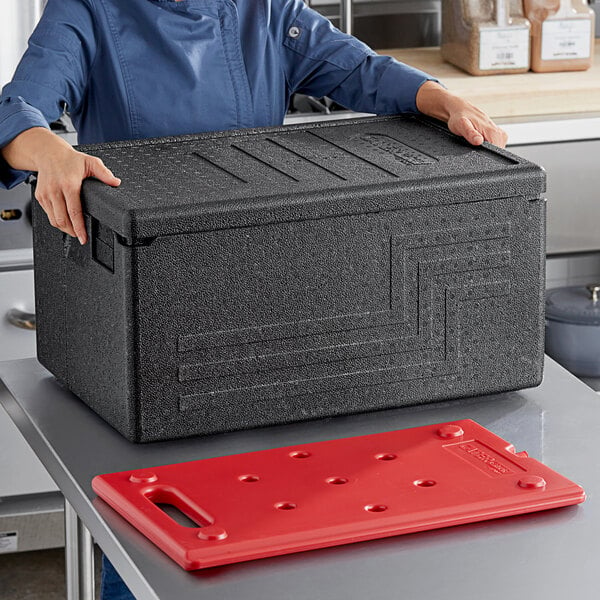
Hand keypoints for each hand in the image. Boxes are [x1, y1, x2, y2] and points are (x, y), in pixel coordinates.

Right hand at [1, 127, 120, 243]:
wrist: (48, 153)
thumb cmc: (71, 159)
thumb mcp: (90, 162)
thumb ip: (104, 173)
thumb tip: (116, 183)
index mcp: (69, 185)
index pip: (74, 212)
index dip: (79, 228)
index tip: (84, 238)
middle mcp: (55, 190)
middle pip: (62, 220)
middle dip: (72, 232)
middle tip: (81, 237)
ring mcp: (45, 194)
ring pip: (54, 220)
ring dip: (64, 228)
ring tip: (74, 231)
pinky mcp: (39, 196)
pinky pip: (48, 214)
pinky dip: (57, 220)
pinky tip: (66, 221)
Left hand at [415, 81, 507, 147]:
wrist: (459, 109)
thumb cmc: (459, 117)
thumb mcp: (461, 126)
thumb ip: (470, 134)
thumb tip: (478, 141)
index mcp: (493, 131)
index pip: (497, 151)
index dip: (487, 156)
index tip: (477, 152)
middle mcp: (498, 132)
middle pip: (497, 151)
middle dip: (486, 153)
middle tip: (473, 145)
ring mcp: (498, 133)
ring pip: (496, 148)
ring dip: (486, 149)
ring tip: (475, 141)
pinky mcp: (496, 133)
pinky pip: (495, 144)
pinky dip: (487, 146)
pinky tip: (478, 141)